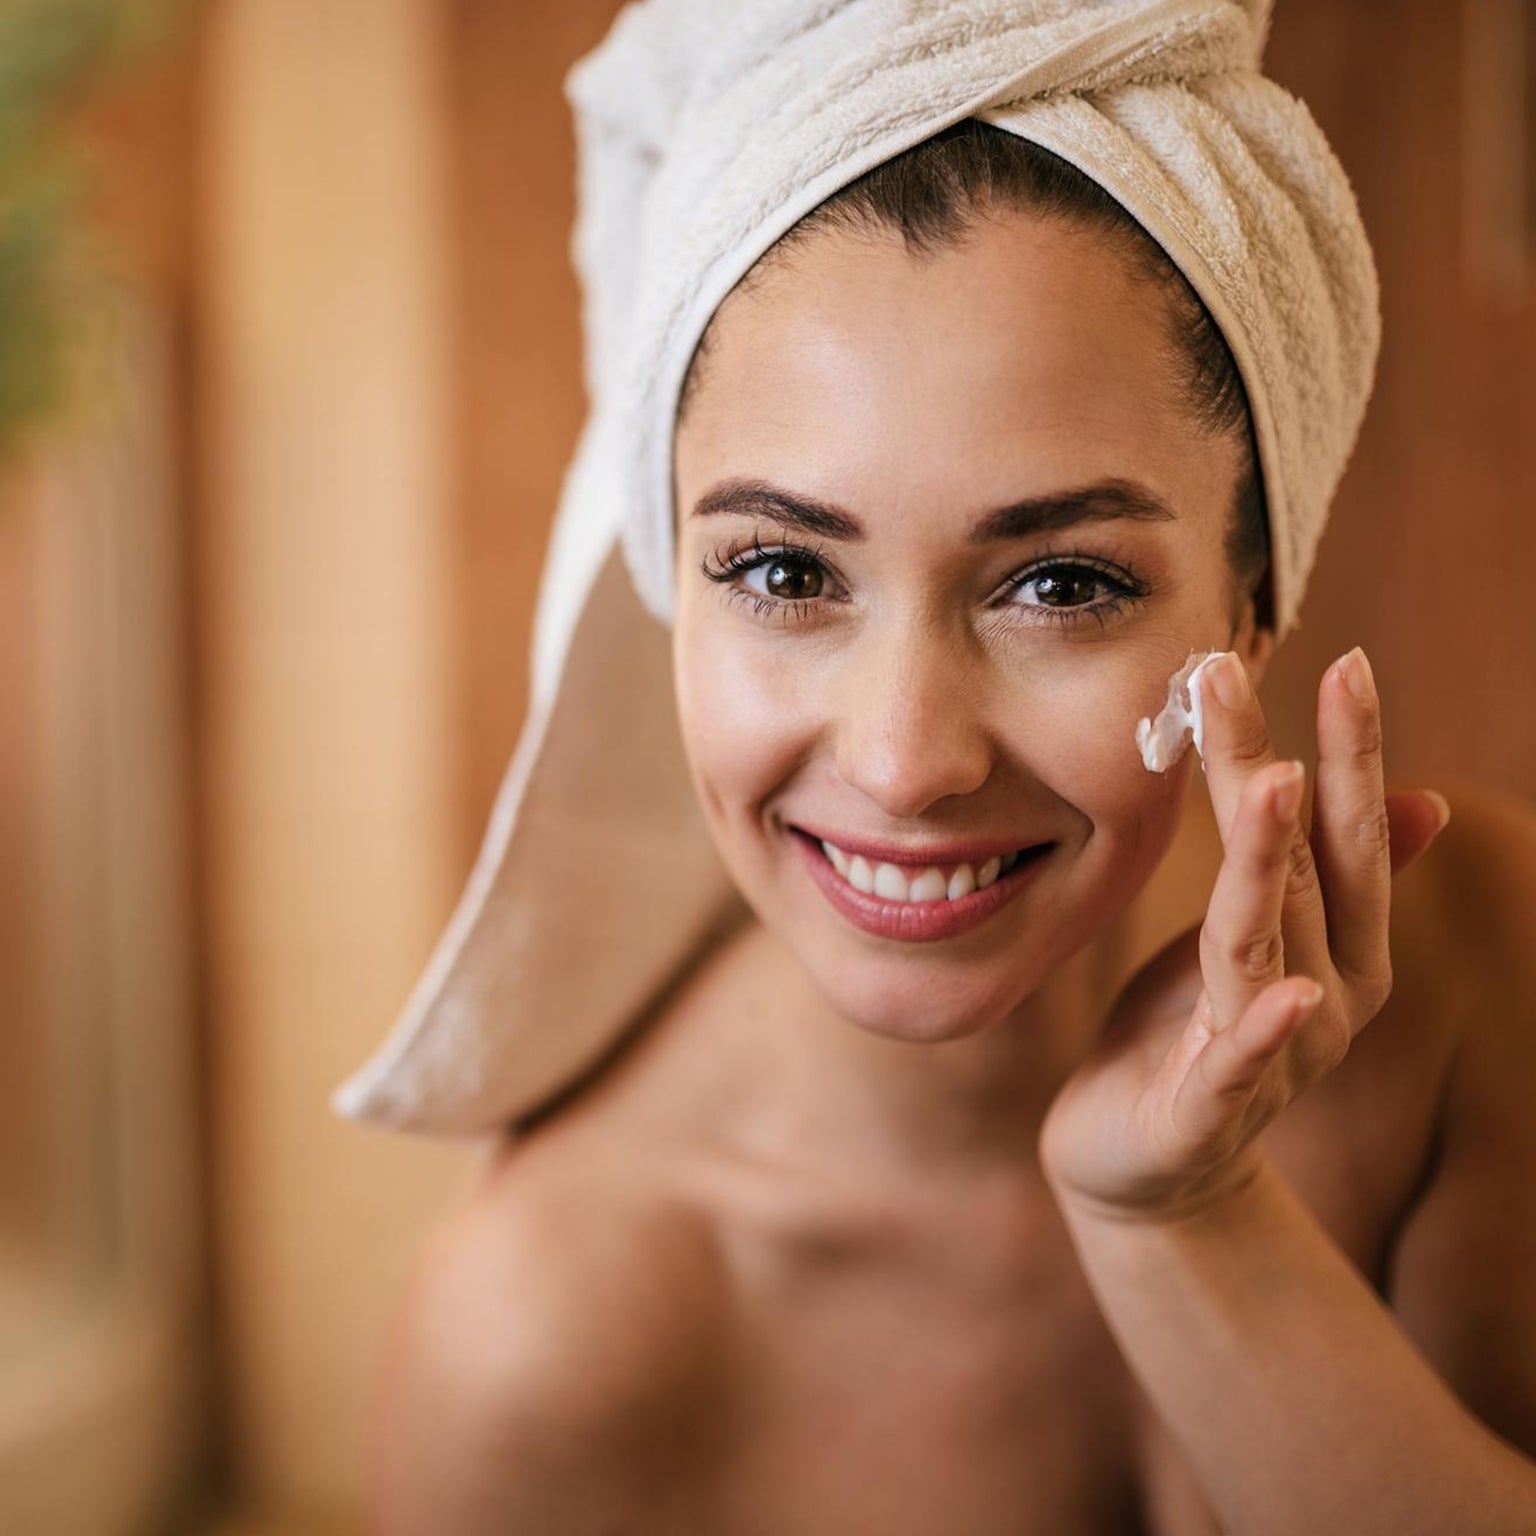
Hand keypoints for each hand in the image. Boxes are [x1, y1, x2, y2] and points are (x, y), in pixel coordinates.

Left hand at [1038, 646, 1450, 1223]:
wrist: (1147, 1165)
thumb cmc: (1195, 1032)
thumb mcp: (1258, 938)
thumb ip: (1323, 874)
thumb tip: (1423, 799)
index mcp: (1337, 946)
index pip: (1349, 835)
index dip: (1352, 751)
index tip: (1347, 662)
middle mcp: (1325, 993)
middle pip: (1298, 866)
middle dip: (1273, 765)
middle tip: (1229, 672)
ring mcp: (1275, 1056)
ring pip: (1264, 939)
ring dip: (1270, 861)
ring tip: (1272, 781)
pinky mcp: (1211, 1113)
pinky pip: (1238, 1065)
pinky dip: (1261, 1031)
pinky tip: (1286, 993)